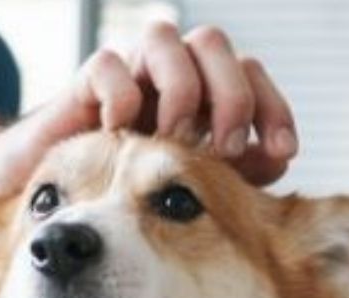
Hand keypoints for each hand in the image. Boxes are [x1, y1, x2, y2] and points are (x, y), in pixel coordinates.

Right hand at [0, 21, 298, 200]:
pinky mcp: (85, 86)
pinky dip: (122, 97)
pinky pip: (108, 65)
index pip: (251, 77)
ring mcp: (128, 75)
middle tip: (226, 149)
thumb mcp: (193, 193)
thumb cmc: (135, 199)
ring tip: (172, 140)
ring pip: (166, 39)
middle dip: (230, 97)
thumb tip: (277, 162)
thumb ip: (235, 175)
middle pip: (215, 46)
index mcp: (203, 98)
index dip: (272, 108)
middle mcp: (170, 77)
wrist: (67, 208)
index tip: (281, 153)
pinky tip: (122, 136)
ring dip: (179, 91)